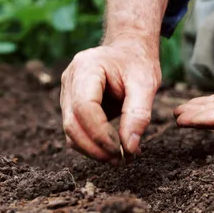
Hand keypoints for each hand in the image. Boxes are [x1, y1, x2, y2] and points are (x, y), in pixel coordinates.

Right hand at [60, 38, 159, 163]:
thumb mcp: (146, 84)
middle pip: (72, 124)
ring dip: (95, 152)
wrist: (128, 51)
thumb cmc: (137, 63)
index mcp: (86, 68)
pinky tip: (116, 150)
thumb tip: (130, 148)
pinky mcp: (72, 107)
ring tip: (123, 159)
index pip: (84, 108)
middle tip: (123, 161)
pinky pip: (77, 133)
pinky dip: (94, 146)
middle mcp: (70, 81)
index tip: (123, 150)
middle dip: (97, 148)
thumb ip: (139, 115)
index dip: (101, 134)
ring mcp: (67, 94)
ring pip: (71, 133)